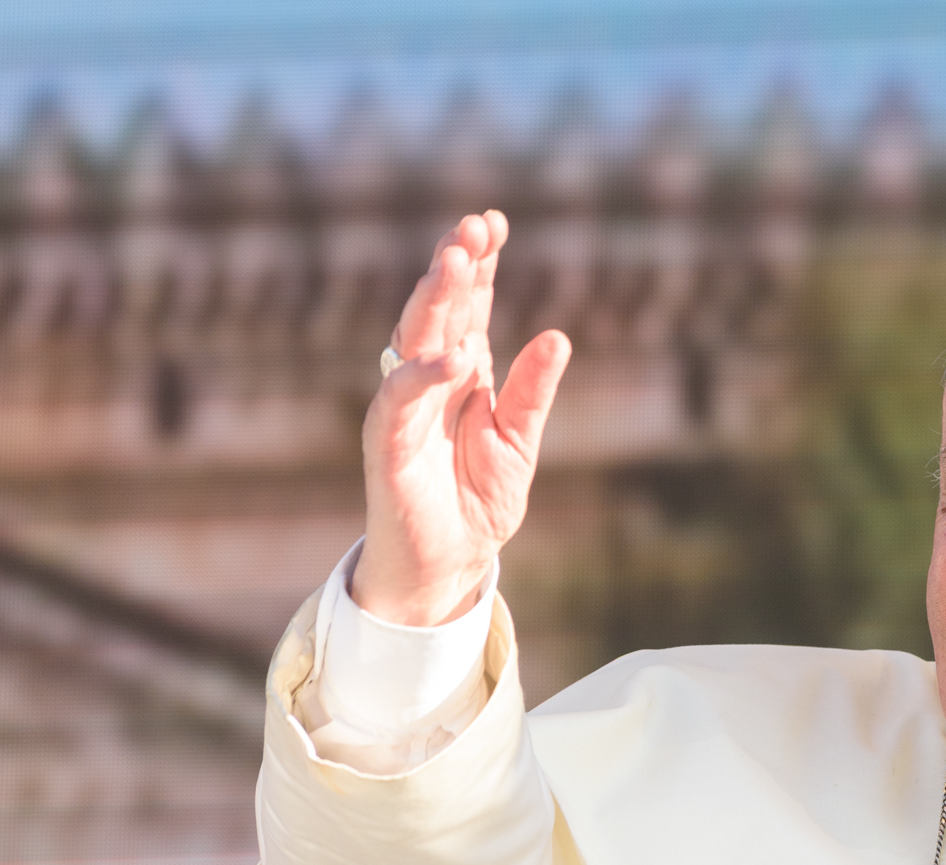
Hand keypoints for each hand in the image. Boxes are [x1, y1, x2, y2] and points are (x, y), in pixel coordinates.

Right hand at [352, 211, 572, 625]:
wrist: (449, 562)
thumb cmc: (478, 499)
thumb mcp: (520, 441)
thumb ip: (532, 393)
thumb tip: (558, 337)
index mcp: (461, 372)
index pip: (468, 306)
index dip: (479, 264)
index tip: (494, 222)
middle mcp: (428, 379)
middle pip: (438, 309)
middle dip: (454, 265)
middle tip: (473, 226)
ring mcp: (404, 407)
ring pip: (413, 339)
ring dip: (433, 299)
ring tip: (456, 261)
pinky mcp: (387, 443)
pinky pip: (399, 401)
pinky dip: (424, 375)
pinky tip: (454, 355)